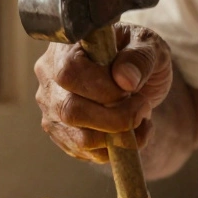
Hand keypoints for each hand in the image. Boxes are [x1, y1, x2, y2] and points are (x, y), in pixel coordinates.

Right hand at [34, 23, 173, 162]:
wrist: (133, 76)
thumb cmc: (136, 54)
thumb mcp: (148, 45)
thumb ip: (139, 57)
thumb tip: (125, 80)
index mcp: (65, 46)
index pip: (71, 72)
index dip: (103, 89)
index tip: (131, 89)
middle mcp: (49, 77)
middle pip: (70, 110)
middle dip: (114, 118)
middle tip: (142, 108)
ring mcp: (51, 107)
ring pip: (79, 138)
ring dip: (118, 138)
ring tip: (140, 120)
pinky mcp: (60, 132)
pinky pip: (85, 152)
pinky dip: (114, 149)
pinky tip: (131, 132)